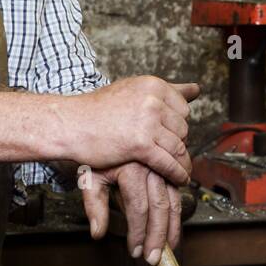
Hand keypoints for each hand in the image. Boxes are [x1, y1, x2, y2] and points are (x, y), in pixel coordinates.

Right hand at [70, 76, 199, 185]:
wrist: (69, 124)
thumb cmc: (95, 111)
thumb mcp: (132, 91)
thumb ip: (165, 90)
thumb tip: (196, 89)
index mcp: (152, 85)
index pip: (182, 108)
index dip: (178, 125)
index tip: (172, 136)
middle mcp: (152, 100)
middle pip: (182, 128)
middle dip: (178, 143)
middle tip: (173, 155)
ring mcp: (147, 122)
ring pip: (178, 147)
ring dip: (183, 163)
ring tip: (183, 171)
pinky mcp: (141, 144)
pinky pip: (168, 162)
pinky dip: (176, 174)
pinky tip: (178, 179)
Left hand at [80, 161, 182, 265]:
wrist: (106, 132)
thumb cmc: (98, 156)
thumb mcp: (89, 178)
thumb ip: (94, 205)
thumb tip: (97, 233)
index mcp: (131, 168)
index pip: (138, 207)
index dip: (138, 232)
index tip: (135, 250)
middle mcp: (151, 166)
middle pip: (159, 206)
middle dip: (158, 235)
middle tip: (154, 257)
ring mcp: (162, 167)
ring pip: (173, 201)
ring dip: (172, 228)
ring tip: (169, 248)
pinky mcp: (169, 168)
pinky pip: (177, 193)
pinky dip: (177, 213)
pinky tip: (173, 228)